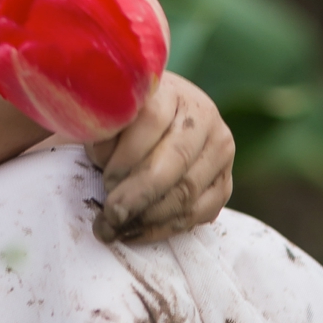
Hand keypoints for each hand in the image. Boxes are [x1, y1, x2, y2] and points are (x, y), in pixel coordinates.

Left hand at [87, 74, 233, 243]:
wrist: (154, 118)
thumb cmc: (119, 119)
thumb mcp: (106, 113)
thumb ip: (100, 125)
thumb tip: (98, 154)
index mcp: (170, 90)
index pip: (150, 122)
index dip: (124, 157)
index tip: (104, 180)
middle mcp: (202, 114)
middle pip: (173, 163)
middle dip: (137, 196)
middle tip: (110, 217)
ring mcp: (220, 147)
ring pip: (188, 191)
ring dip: (150, 216)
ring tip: (119, 227)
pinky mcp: (224, 179)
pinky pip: (201, 211)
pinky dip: (168, 227)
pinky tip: (140, 231)